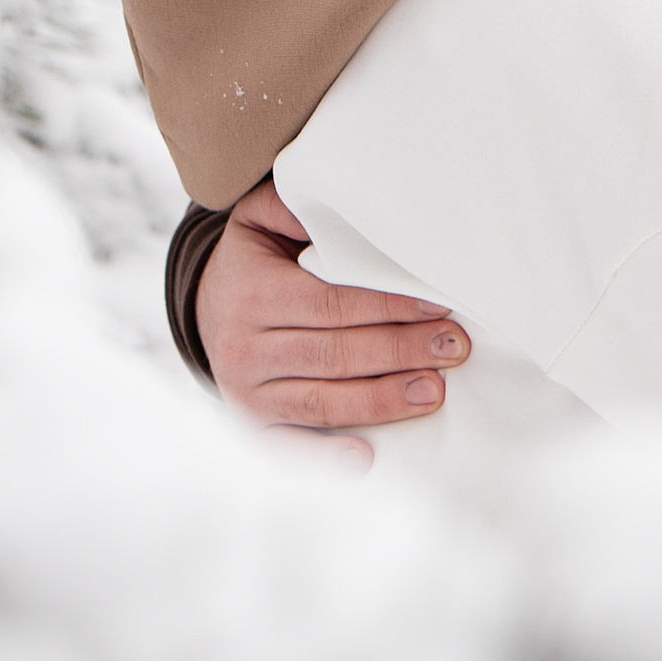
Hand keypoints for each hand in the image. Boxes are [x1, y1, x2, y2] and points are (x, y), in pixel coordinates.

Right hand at [197, 178, 469, 462]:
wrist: (206, 307)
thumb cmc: (255, 260)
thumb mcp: (260, 220)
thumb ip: (293, 206)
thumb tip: (338, 201)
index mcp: (253, 293)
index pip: (331, 303)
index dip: (387, 307)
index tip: (438, 306)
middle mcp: (244, 346)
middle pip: (335, 354)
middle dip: (400, 351)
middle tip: (454, 348)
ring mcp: (246, 391)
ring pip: (322, 401)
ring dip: (382, 401)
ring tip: (435, 391)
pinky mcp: (250, 423)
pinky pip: (288, 447)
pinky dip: (325, 456)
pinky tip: (365, 459)